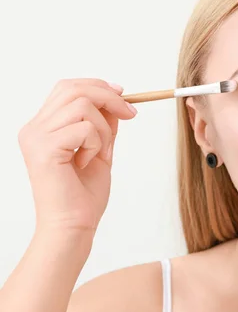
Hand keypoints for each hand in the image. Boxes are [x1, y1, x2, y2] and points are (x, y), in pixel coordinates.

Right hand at [18, 79, 137, 233]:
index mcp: (42, 127)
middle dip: (109, 97)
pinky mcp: (45, 149)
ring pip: (82, 105)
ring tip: (102, 152)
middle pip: (73, 88)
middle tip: (130, 114)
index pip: (66, 88)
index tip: (123, 95)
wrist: (74, 225)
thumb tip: (115, 98)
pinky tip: (88, 163)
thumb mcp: (99, 149)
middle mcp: (34, 129)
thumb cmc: (84, 194)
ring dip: (105, 128)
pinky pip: (85, 128)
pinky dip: (97, 143)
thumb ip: (103, 124)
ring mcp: (36, 138)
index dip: (97, 86)